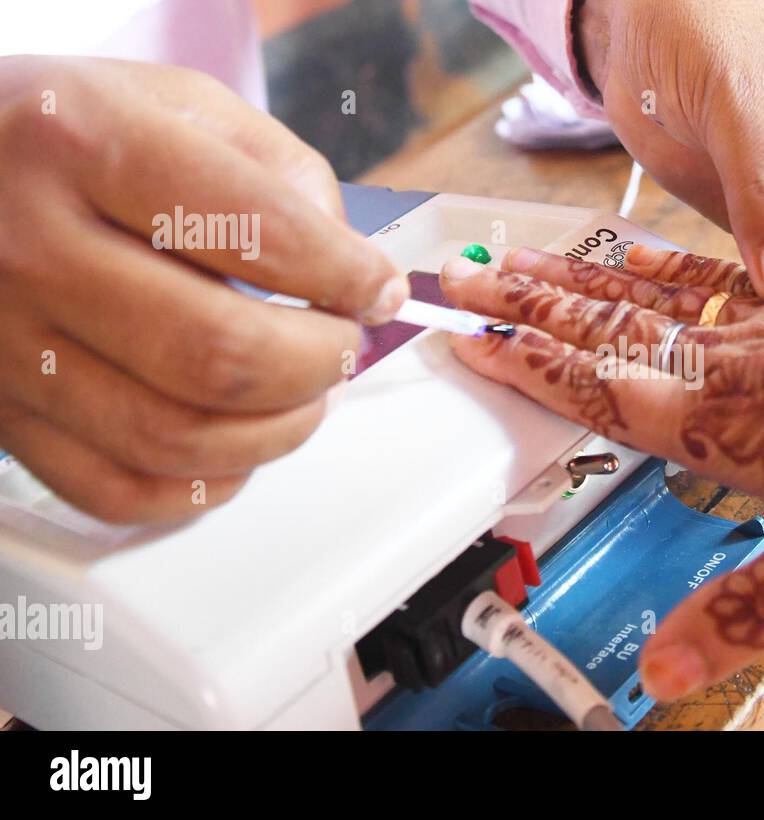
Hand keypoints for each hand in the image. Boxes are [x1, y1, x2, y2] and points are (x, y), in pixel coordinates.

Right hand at [0, 57, 408, 523]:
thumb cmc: (63, 134)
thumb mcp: (172, 100)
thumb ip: (278, 171)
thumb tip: (352, 269)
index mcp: (83, 142)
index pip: (255, 231)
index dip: (346, 274)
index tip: (379, 289)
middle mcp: (30, 246)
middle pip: (220, 353)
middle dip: (319, 362)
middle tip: (344, 345)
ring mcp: (4, 342)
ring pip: (176, 436)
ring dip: (278, 431)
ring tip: (307, 395)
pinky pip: (119, 489)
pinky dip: (203, 483)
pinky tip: (234, 441)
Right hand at [438, 246, 763, 700]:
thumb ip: (756, 599)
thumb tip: (667, 666)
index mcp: (737, 424)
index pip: (608, 392)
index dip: (534, 369)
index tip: (472, 341)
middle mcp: (741, 362)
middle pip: (611, 331)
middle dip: (530, 311)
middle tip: (463, 282)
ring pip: (650, 296)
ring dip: (577, 281)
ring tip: (519, 260)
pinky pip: (713, 276)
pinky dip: (659, 265)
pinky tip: (637, 259)